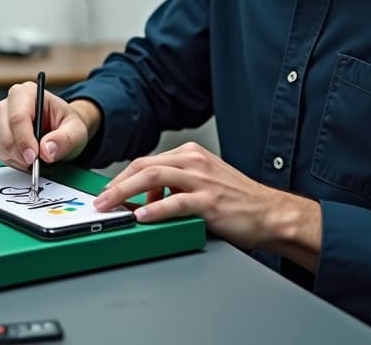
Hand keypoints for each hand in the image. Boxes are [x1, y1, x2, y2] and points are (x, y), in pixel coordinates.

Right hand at [0, 82, 99, 170]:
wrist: (63, 129)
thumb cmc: (66, 123)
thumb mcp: (76, 130)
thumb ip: (64, 139)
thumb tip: (47, 150)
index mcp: (30, 93)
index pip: (18, 116)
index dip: (24, 139)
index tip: (34, 156)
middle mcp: (12, 102)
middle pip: (3, 127)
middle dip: (17, 150)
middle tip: (34, 163)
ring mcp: (2, 117)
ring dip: (13, 156)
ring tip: (33, 160)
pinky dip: (10, 159)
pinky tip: (24, 159)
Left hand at [93, 142, 321, 269]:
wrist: (271, 213)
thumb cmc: (238, 201)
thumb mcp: (204, 182)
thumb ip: (175, 185)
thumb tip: (142, 201)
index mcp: (191, 154)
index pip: (146, 162)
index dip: (122, 178)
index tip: (107, 192)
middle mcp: (194, 162)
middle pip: (144, 167)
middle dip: (116, 184)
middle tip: (99, 201)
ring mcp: (202, 181)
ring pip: (153, 179)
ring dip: (125, 193)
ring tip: (110, 206)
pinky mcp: (210, 202)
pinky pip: (176, 203)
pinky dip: (155, 209)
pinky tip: (141, 217)